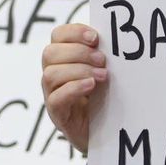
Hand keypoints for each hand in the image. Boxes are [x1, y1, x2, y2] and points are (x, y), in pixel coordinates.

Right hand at [42, 23, 106, 153]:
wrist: (108, 133)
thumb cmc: (106, 97)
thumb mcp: (104, 70)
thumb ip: (103, 53)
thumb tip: (115, 35)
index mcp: (63, 58)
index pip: (58, 35)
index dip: (74, 32)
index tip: (96, 38)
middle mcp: (53, 75)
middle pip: (50, 53)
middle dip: (78, 53)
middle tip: (102, 60)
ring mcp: (52, 95)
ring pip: (50, 74)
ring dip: (79, 70)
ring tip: (103, 76)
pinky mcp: (58, 115)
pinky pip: (55, 98)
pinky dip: (74, 88)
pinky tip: (91, 86)